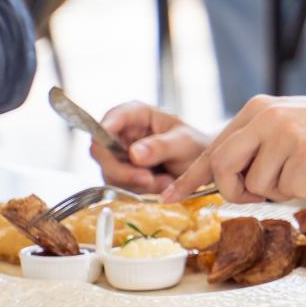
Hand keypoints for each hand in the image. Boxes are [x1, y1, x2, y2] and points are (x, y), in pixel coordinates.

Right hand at [94, 101, 208, 192]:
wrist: (203, 168)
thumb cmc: (195, 147)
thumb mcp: (184, 143)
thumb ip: (161, 146)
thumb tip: (134, 153)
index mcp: (138, 115)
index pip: (113, 117)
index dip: (105, 129)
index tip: (108, 145)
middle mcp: (124, 133)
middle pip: (102, 151)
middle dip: (123, 170)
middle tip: (148, 179)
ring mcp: (120, 155)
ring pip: (110, 173)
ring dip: (136, 184)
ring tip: (166, 181)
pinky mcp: (121, 174)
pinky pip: (119, 187)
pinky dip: (139, 191)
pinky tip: (161, 186)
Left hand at [164, 94, 305, 202]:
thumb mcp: (288, 127)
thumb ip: (258, 146)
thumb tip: (226, 181)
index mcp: (256, 110)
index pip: (213, 148)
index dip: (190, 178)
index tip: (169, 197)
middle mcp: (265, 117)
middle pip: (224, 169)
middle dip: (237, 191)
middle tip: (262, 193)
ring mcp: (284, 132)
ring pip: (259, 187)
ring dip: (285, 189)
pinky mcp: (304, 151)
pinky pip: (290, 191)